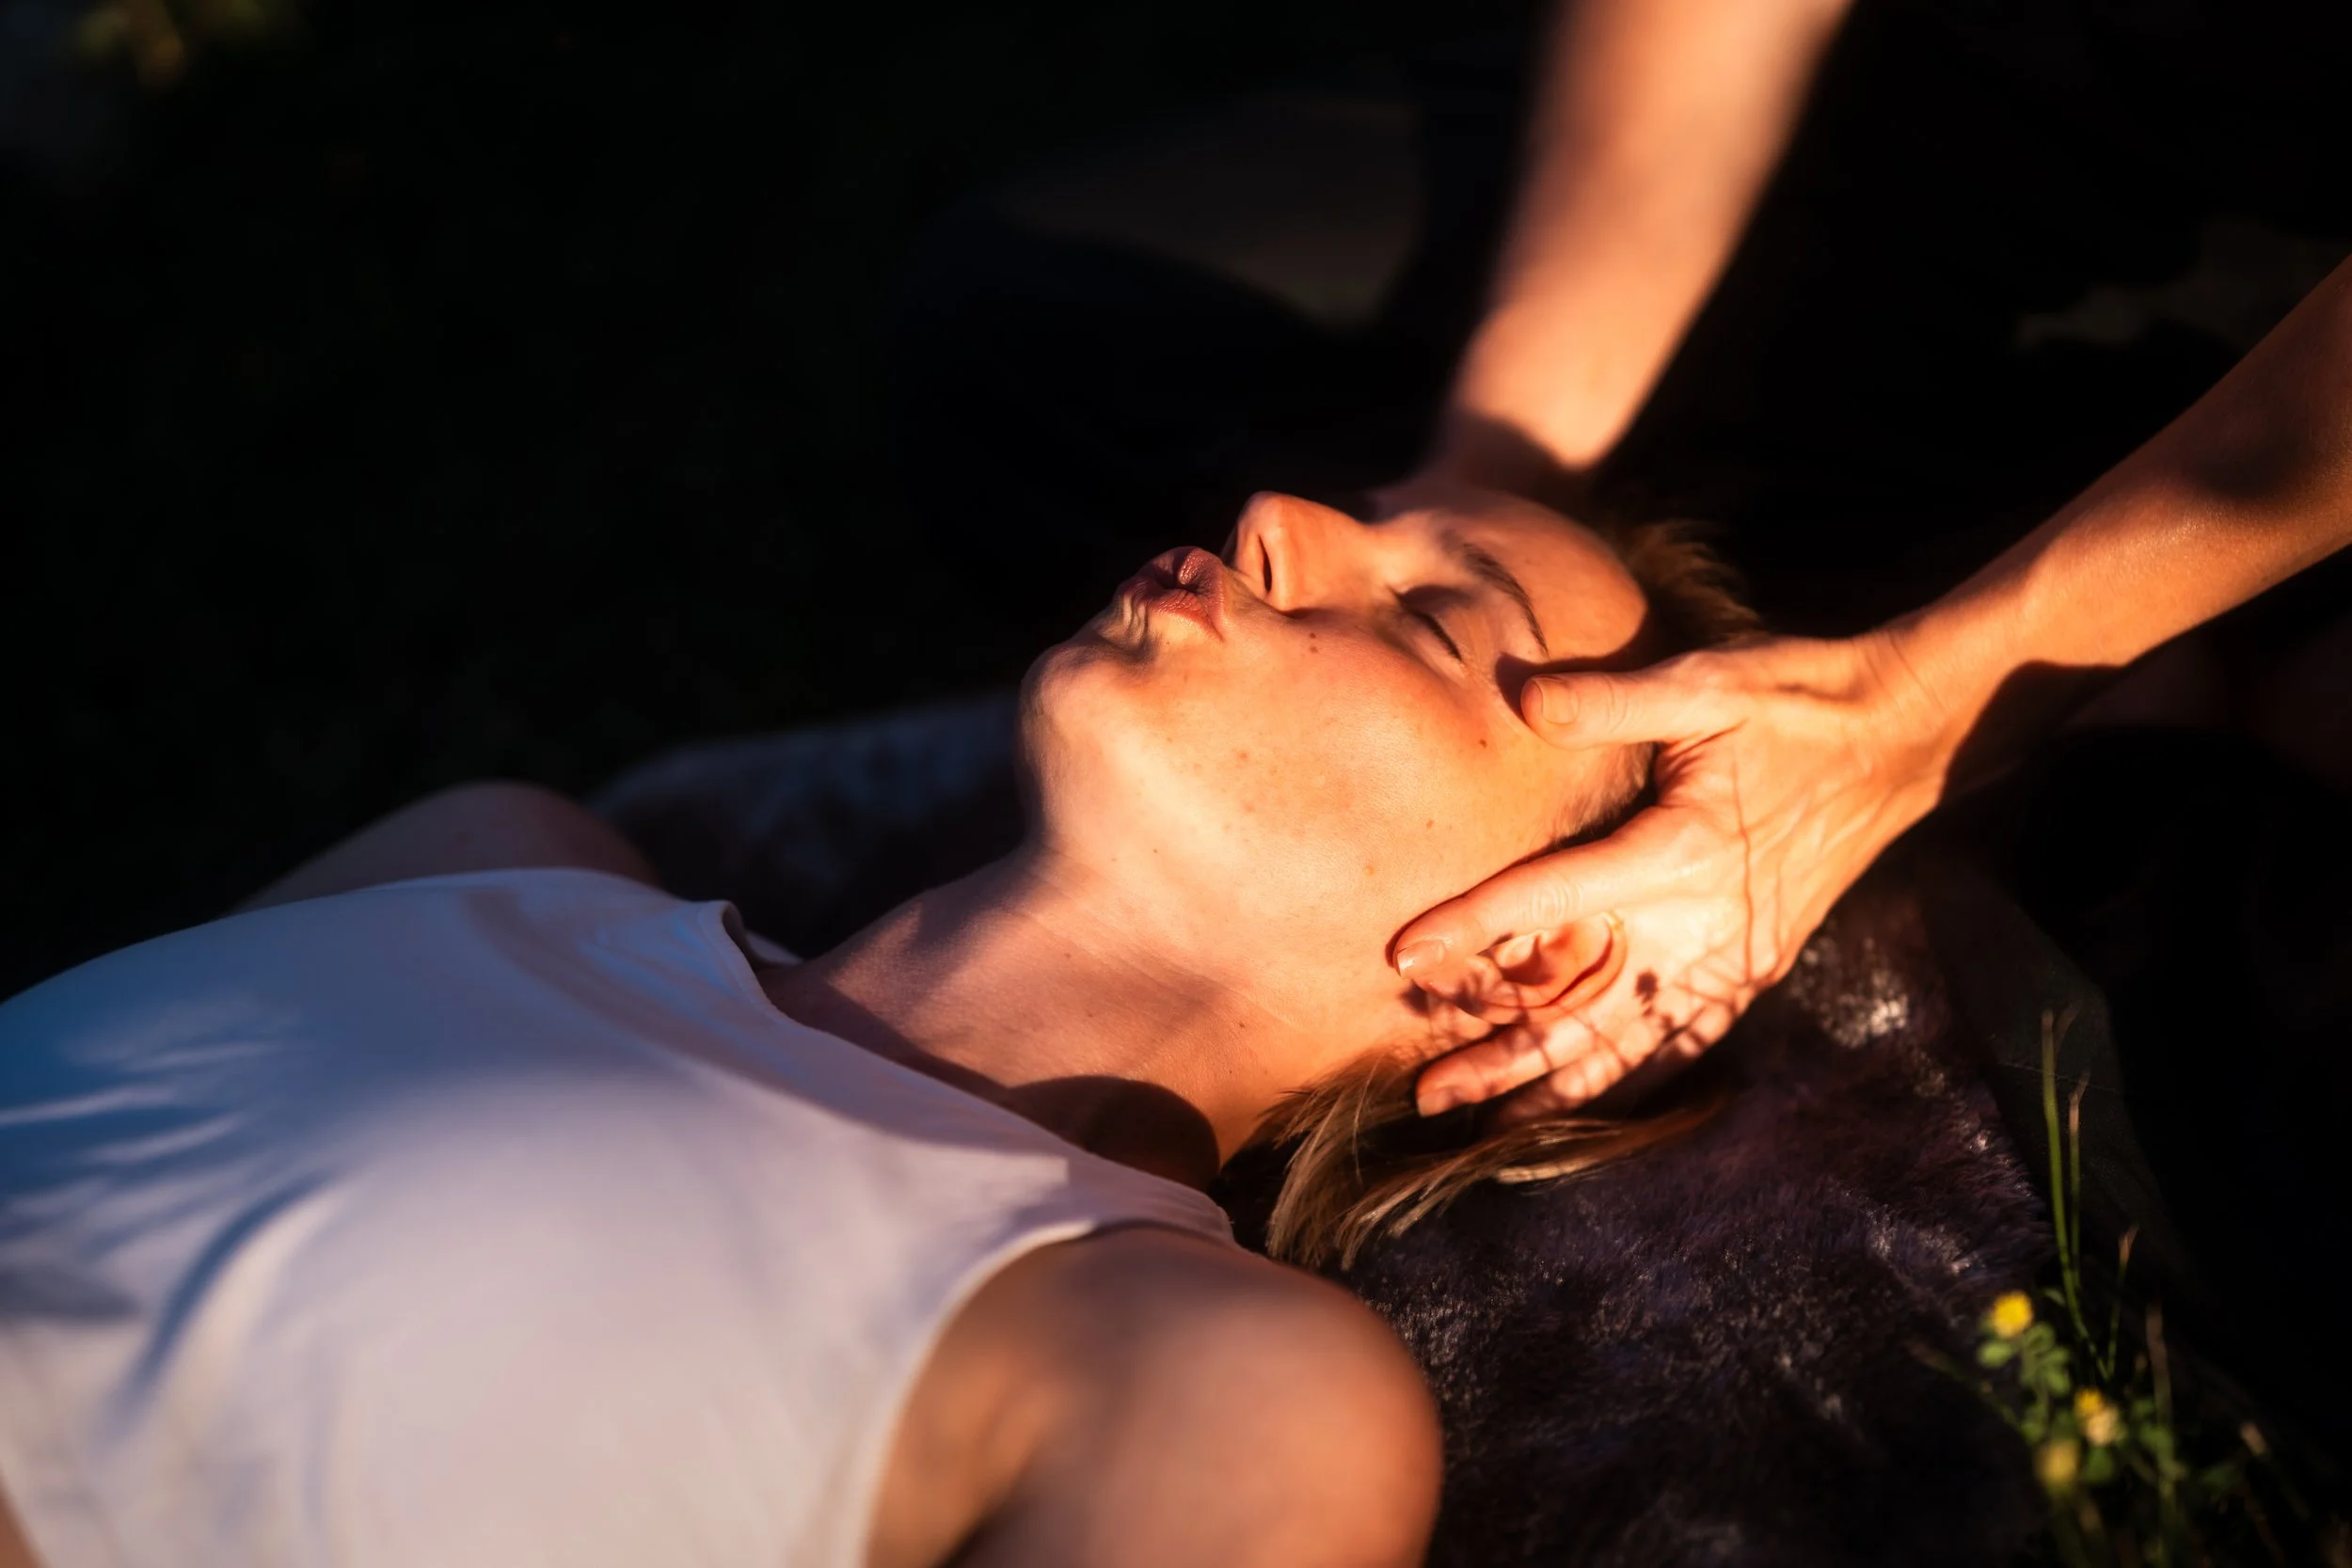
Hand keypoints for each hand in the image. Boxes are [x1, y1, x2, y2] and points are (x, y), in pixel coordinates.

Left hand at [1394, 630, 1957, 1117]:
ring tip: (1485, 1123)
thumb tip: (1525, 697)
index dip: (1470, 929)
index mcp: (1676, 852)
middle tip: (1425, 1093)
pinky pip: (1685, 1039)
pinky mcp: (1756, 966)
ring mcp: (1734, 956)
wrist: (1906, 737)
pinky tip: (1585, 1107)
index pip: (1548, 899)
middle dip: (1502, 1055)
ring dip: (1557, 1086)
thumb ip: (1614, 701)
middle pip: (1583, 1006)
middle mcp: (1701, 922)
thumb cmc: (1800, 699)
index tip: (1401, 958)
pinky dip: (1631, 1079)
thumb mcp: (1710, 682)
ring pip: (1631, 1040)